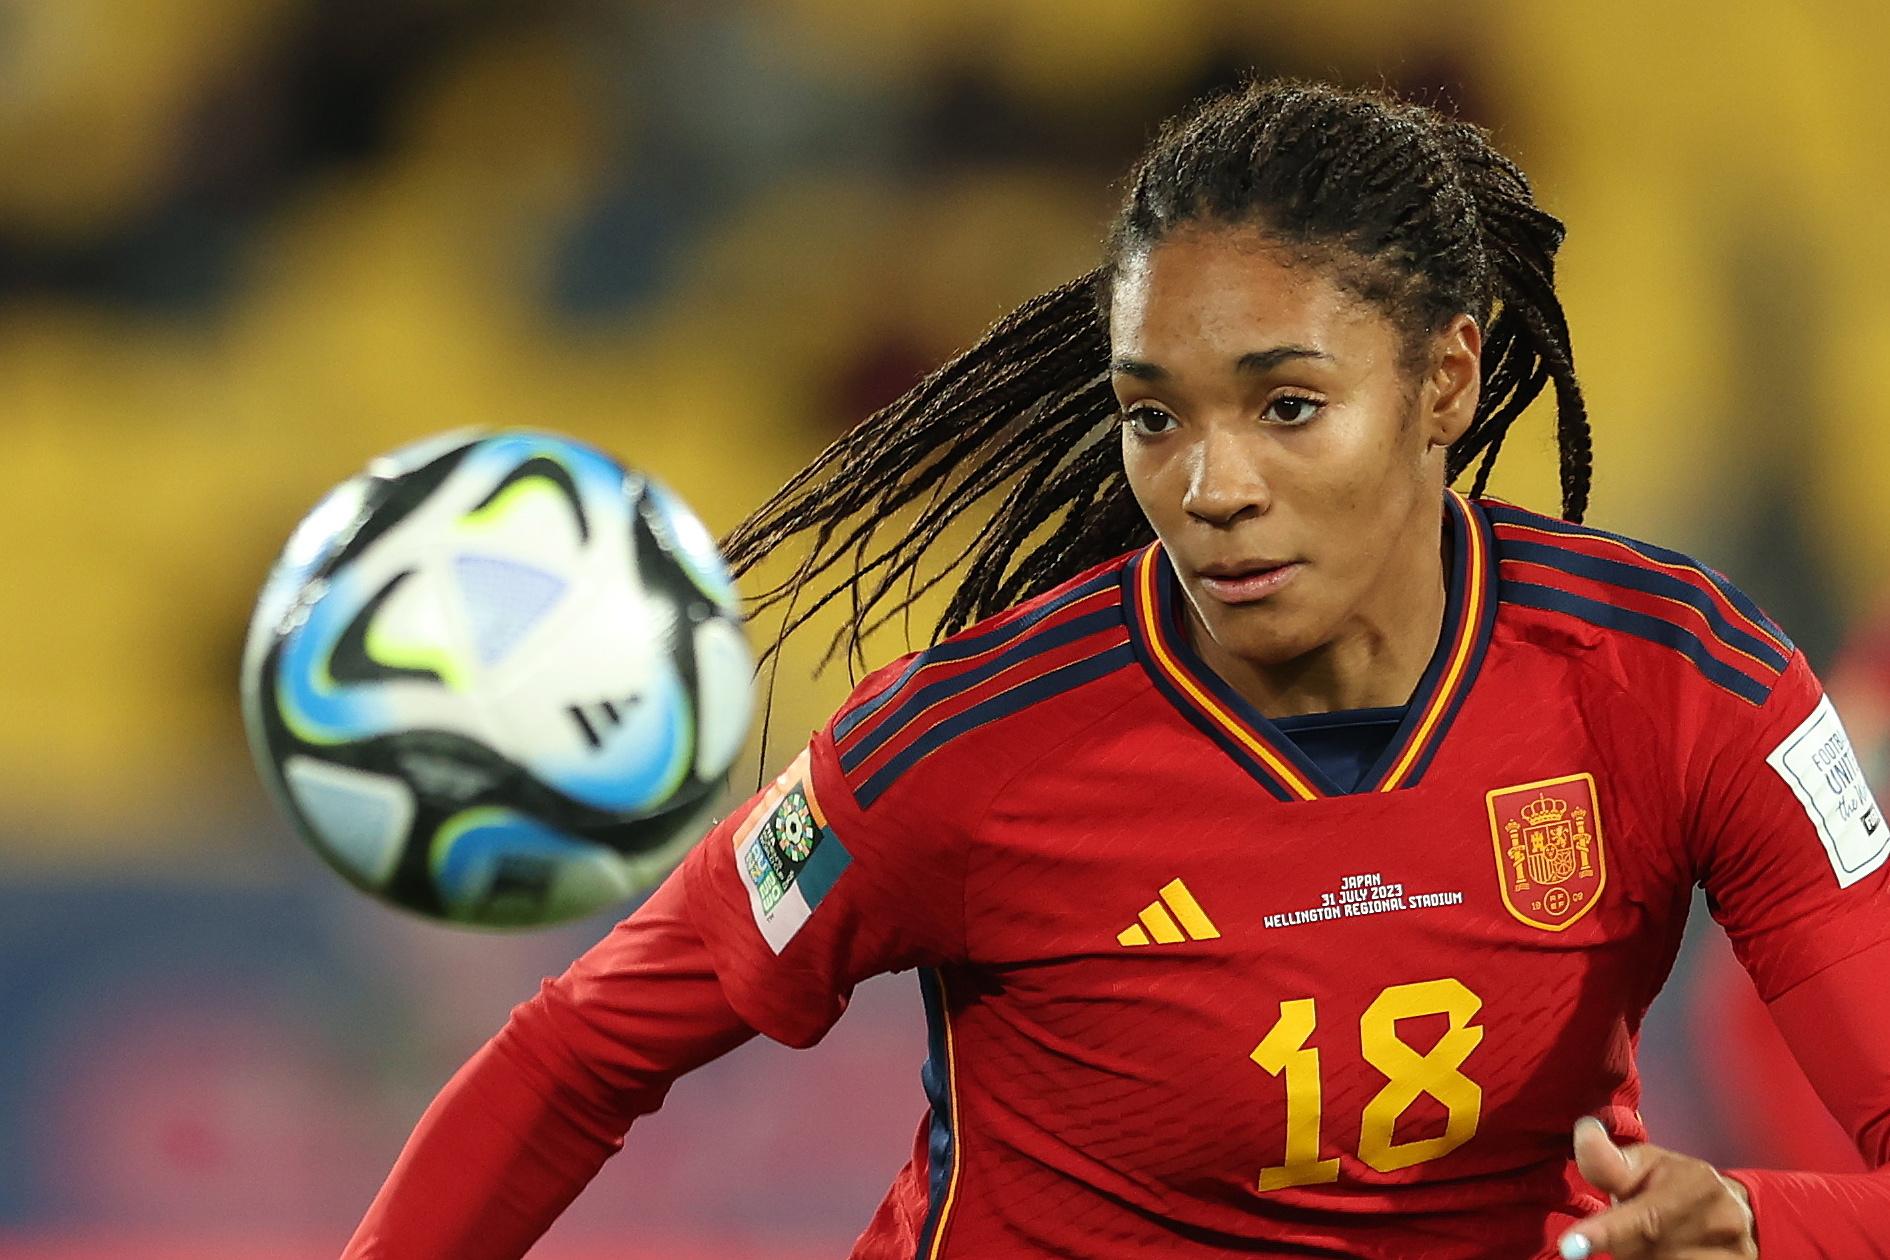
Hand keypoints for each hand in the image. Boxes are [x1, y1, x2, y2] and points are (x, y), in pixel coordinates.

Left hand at [1558, 1117, 1756, 1258]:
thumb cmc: (1675, 1182)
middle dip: (1620, 1243)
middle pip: (1643, 1250)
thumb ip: (1612, 1161)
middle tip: (1616, 1230)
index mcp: (1698, 1185)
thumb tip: (1584, 1132)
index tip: (1572, 1246)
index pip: (1646, 1217)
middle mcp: (1722, 1222)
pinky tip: (1658, 1253)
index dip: (1606, 1233)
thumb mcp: (1646, 1163)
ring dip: (1638, 1257)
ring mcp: (1733, 1254)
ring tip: (1647, 1239)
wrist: (1735, 1211)